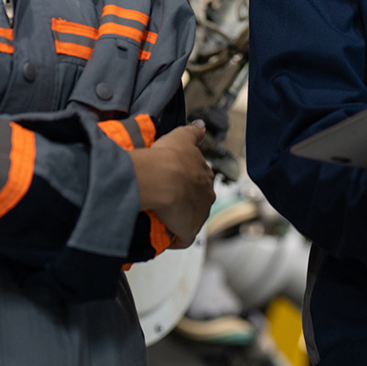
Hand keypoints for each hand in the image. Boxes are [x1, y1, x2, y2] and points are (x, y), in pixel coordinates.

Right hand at [129, 121, 214, 247]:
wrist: (161, 177)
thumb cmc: (169, 157)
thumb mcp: (182, 136)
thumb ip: (193, 132)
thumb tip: (201, 127)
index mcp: (205, 175)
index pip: (199, 180)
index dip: (186, 182)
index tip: (172, 182)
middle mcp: (207, 195)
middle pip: (196, 201)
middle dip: (183, 202)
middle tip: (163, 199)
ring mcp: (199, 215)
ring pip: (189, 219)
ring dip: (177, 219)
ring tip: (159, 216)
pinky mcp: (189, 231)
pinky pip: (182, 238)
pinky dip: (173, 238)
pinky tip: (161, 234)